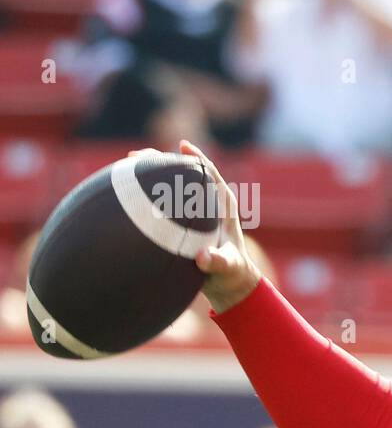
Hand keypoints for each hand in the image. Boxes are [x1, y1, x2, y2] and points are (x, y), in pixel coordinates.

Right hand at [126, 142, 261, 311]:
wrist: (228, 282)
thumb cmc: (232, 273)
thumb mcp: (228, 268)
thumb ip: (218, 262)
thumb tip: (203, 258)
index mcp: (222, 206)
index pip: (210, 173)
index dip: (196, 158)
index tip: (182, 145)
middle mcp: (207, 202)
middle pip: (184, 173)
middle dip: (162, 161)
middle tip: (136, 157)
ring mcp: (192, 210)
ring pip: (170, 185)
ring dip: (150, 173)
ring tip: (126, 165)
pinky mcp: (180, 220)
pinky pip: (161, 201)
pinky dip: (145, 194)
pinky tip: (124, 190)